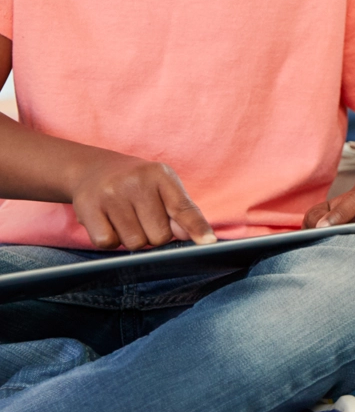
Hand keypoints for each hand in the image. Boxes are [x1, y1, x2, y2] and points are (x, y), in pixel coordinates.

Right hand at [70, 154, 214, 250]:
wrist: (93, 168)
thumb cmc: (137, 183)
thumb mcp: (163, 186)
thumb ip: (180, 210)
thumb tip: (190, 236)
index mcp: (160, 175)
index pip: (183, 208)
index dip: (196, 227)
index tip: (209, 243)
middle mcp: (136, 182)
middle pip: (158, 236)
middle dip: (154, 235)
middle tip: (143, 218)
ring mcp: (111, 194)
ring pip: (134, 243)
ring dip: (133, 239)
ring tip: (127, 218)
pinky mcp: (88, 208)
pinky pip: (107, 243)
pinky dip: (111, 240)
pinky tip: (109, 223)